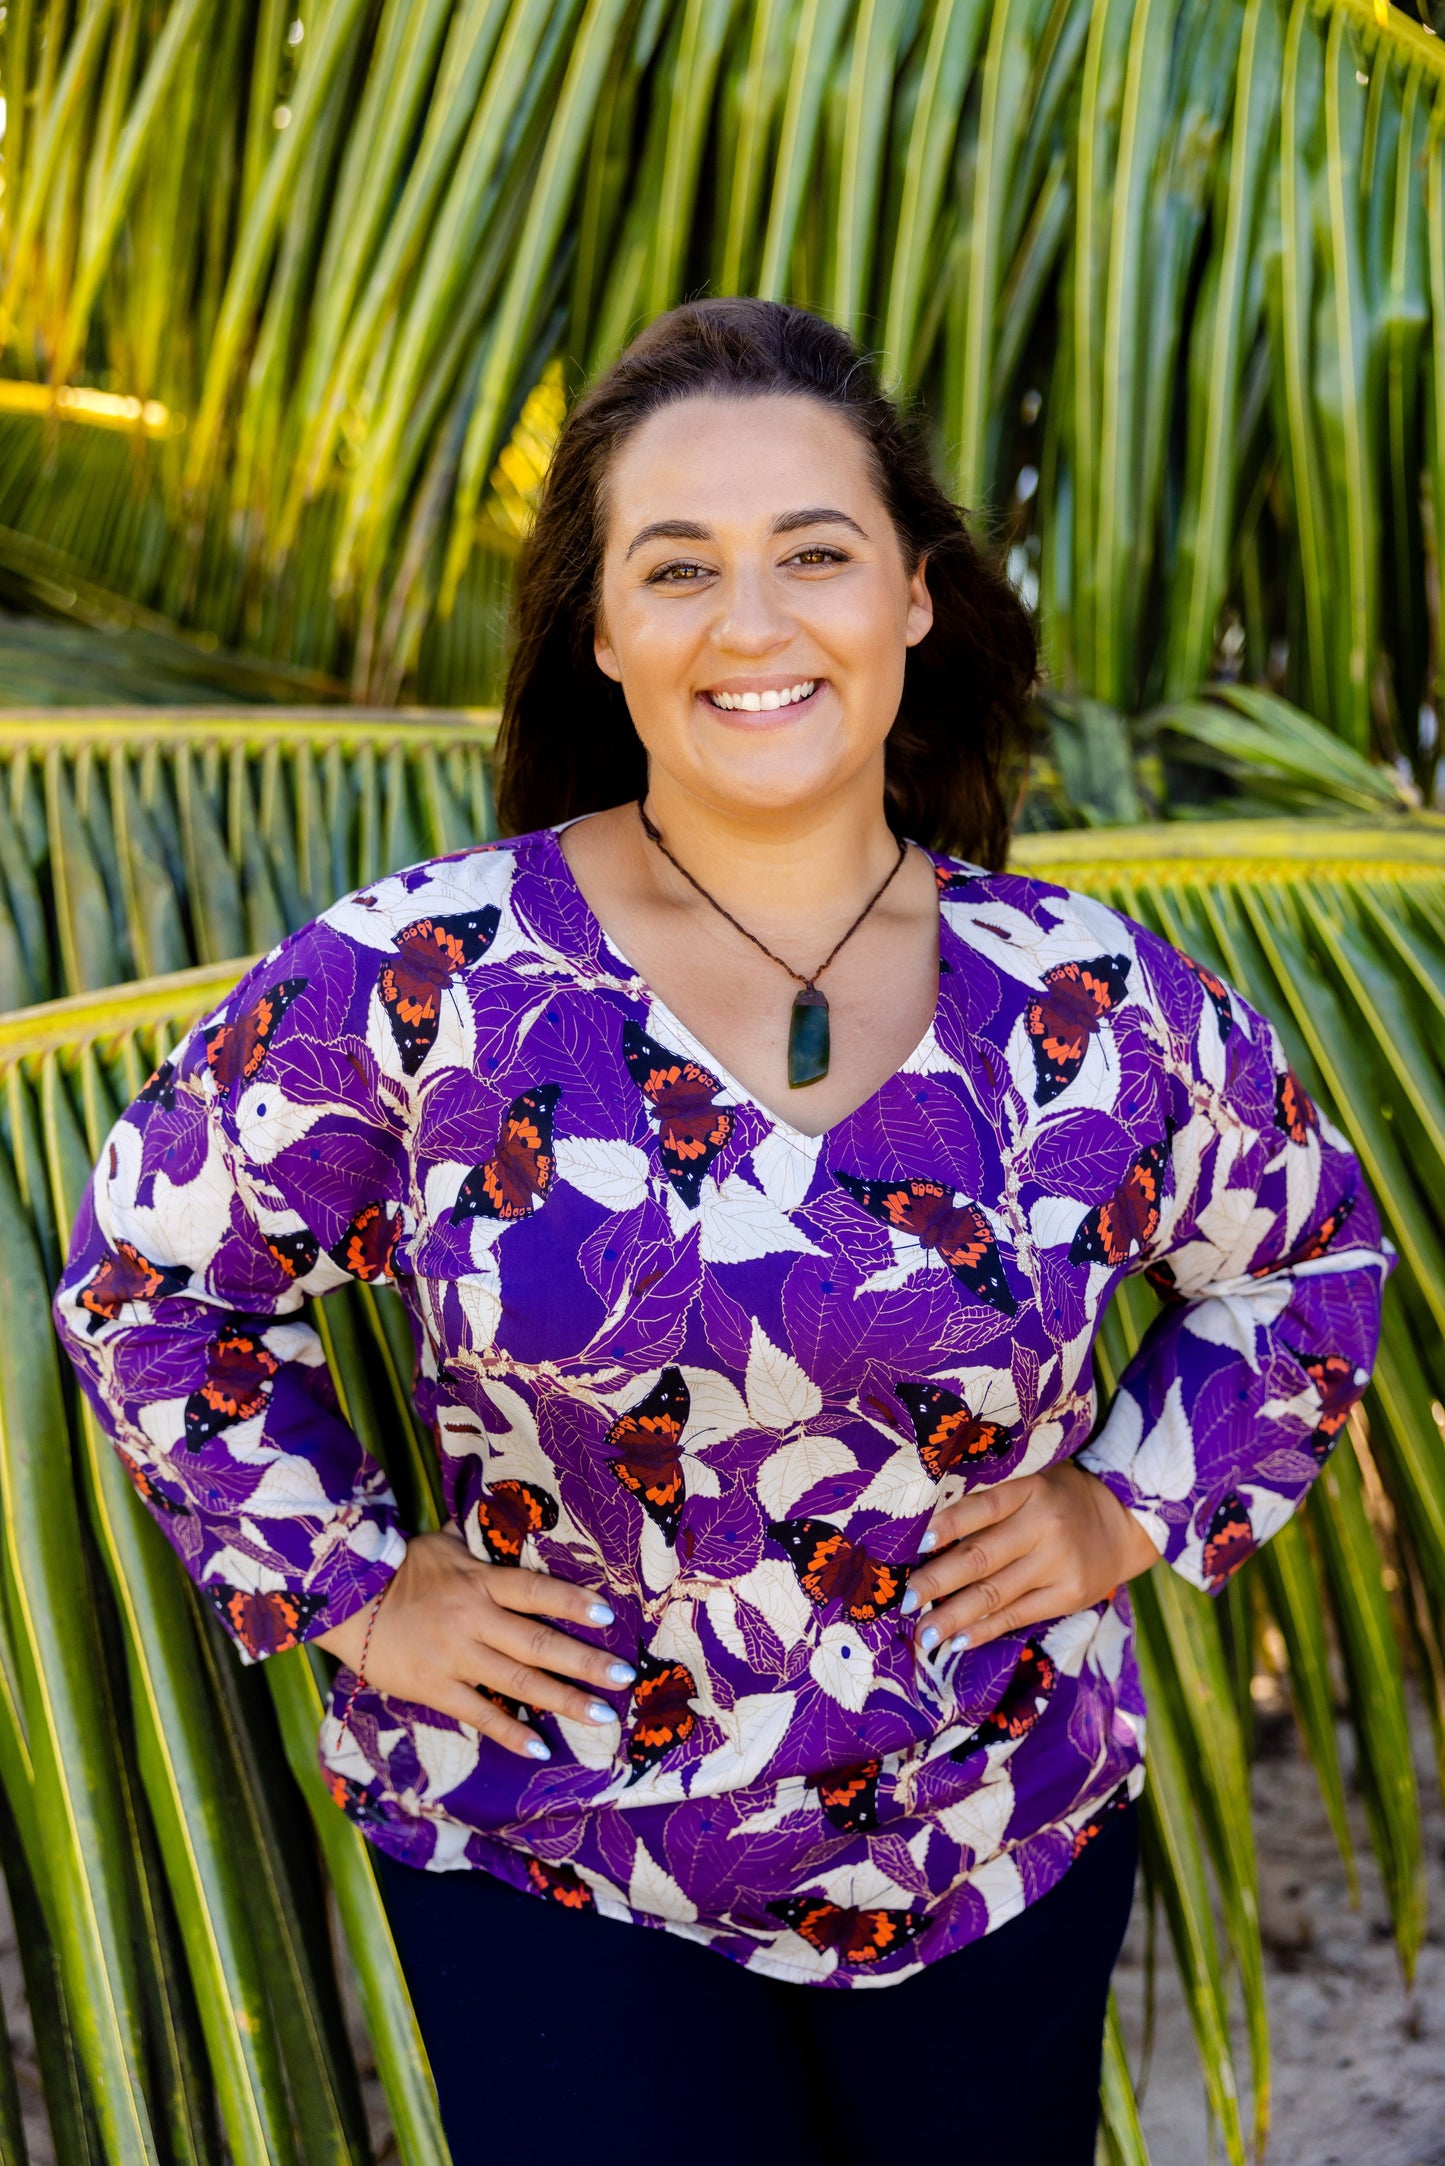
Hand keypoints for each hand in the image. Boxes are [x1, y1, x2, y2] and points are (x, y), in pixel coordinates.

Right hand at [314, 1529, 635, 1760]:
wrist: (344, 1600)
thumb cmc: (398, 1567)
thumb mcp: (442, 1545)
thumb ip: (476, 1548)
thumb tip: (497, 1525)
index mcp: (480, 1581)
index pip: (535, 1591)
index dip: (572, 1602)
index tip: (608, 1615)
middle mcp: (474, 1619)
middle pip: (539, 1642)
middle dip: (585, 1662)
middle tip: (624, 1678)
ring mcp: (456, 1656)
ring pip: (519, 1682)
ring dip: (563, 1699)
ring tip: (601, 1715)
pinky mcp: (434, 1687)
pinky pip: (479, 1713)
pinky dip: (509, 1732)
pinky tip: (538, 1746)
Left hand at [901, 1460, 1160, 1655]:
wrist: (1125, 1522)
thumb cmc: (1061, 1499)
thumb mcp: (1032, 1485)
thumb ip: (992, 1505)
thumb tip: (930, 1538)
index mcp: (1030, 1492)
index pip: (983, 1506)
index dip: (949, 1525)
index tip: (915, 1544)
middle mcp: (1043, 1528)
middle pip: (981, 1557)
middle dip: (938, 1581)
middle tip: (905, 1601)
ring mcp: (1058, 1565)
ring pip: (995, 1594)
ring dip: (953, 1616)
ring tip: (923, 1633)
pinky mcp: (1068, 1596)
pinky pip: (1018, 1616)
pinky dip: (984, 1630)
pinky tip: (958, 1641)